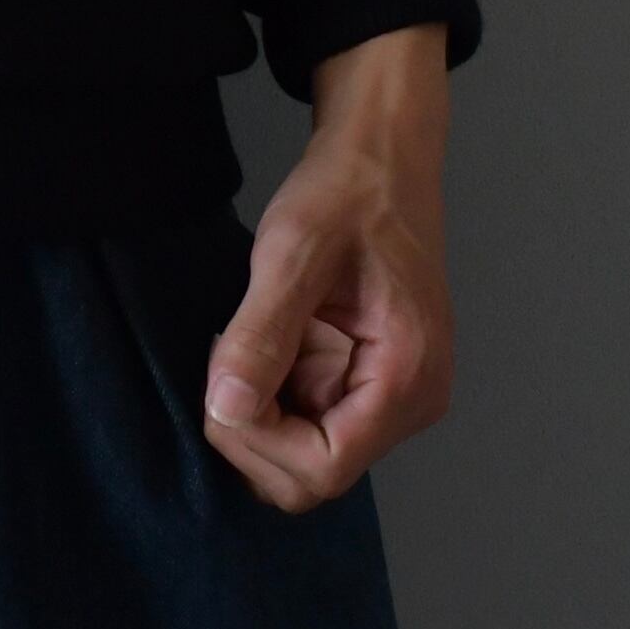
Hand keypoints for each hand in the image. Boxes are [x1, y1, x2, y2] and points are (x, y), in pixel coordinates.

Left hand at [202, 23, 453, 512]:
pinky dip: (270, 392)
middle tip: (226, 354)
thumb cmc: (347, 192)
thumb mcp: (293, 252)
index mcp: (406, 378)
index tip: (221, 382)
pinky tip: (261, 339)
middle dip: (253, 429)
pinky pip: (306, 415)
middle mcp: (408, 403)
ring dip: (258, 410)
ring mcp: (388, 395)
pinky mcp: (365, 380)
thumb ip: (262, 334)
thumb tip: (225, 409)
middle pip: (312, 473)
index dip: (258, 442)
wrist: (381, 154)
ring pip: (303, 450)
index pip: (323, 469)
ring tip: (243, 339)